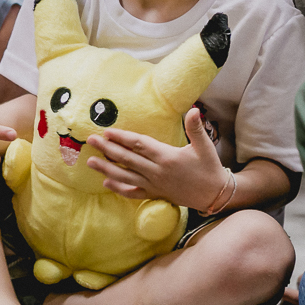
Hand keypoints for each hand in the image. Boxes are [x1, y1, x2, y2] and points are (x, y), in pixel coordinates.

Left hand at [87, 107, 229, 211]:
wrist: (215, 195)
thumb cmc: (209, 168)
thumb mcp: (205, 146)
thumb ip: (196, 128)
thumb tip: (193, 110)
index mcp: (167, 157)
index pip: (139, 145)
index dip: (122, 138)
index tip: (107, 132)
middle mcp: (157, 172)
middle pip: (128, 159)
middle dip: (108, 149)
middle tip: (91, 141)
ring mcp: (154, 185)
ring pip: (126, 176)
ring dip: (107, 169)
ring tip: (90, 163)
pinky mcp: (155, 194)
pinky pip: (133, 193)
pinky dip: (119, 188)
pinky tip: (106, 183)